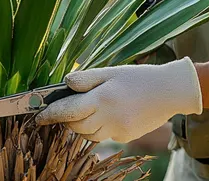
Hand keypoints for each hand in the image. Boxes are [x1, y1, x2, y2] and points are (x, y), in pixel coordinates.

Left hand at [35, 57, 201, 142]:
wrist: (170, 92)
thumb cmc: (139, 77)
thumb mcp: (111, 71)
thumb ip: (86, 78)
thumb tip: (65, 84)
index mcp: (102, 98)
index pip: (67, 110)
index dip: (50, 114)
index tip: (38, 117)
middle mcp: (108, 117)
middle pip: (76, 126)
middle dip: (66, 119)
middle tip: (66, 109)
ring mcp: (117, 130)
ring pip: (88, 135)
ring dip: (81, 126)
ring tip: (88, 110)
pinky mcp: (126, 137)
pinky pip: (104, 135)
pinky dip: (100, 127)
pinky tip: (109, 114)